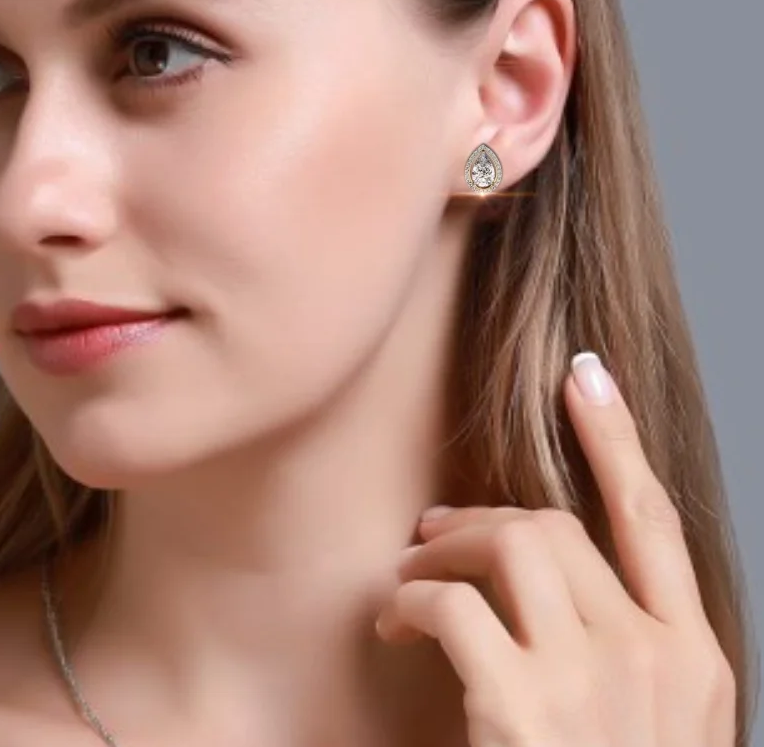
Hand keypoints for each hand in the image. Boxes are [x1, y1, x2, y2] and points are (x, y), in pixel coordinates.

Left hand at [374, 352, 736, 746]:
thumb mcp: (643, 728)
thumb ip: (613, 651)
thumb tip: (534, 570)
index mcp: (695, 666)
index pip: (656, 522)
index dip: (617, 439)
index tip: (585, 375)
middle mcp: (656, 662)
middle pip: (558, 526)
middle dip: (486, 516)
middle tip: (433, 534)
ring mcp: (597, 685)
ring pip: (512, 543)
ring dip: (445, 548)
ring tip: (409, 579)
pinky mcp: (525, 712)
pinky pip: (453, 604)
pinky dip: (411, 602)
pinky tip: (392, 629)